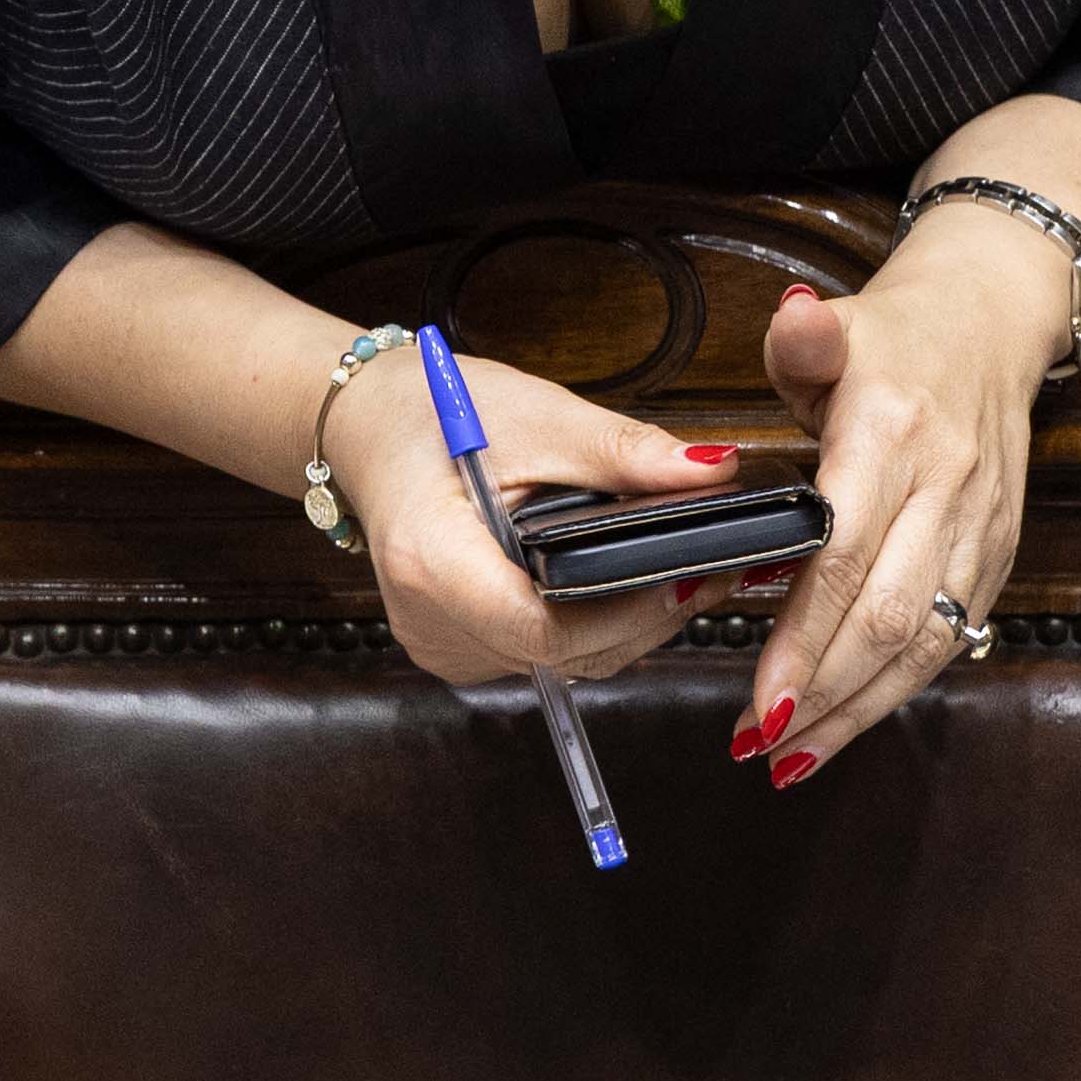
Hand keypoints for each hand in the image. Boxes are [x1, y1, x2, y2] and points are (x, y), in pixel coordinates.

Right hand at [330, 334, 719, 695]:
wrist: (369, 429)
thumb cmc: (433, 415)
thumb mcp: (535, 416)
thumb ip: (622, 452)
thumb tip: (711, 473)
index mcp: (431, 562)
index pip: (544, 631)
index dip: (627, 614)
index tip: (687, 575)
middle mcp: (429, 621)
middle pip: (560, 655)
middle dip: (644, 618)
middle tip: (711, 568)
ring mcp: (441, 644)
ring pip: (559, 664)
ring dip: (625, 627)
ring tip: (680, 572)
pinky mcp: (457, 648)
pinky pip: (540, 656)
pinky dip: (588, 627)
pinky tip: (622, 587)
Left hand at [737, 210, 1064, 777]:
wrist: (994, 324)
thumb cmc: (898, 337)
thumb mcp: (839, 321)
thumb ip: (802, 337)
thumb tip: (788, 322)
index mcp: (896, 434)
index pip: (846, 555)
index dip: (804, 637)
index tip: (762, 700)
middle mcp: (947, 488)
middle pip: (889, 618)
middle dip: (824, 693)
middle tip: (758, 743)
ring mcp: (980, 527)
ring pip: (927, 642)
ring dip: (859, 709)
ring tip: (793, 757)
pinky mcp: (999, 552)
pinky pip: (952, 637)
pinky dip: (897, 689)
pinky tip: (849, 721)